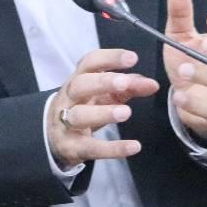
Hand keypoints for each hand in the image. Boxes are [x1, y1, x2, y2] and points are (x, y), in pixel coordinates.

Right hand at [48, 48, 160, 168]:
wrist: (54, 137)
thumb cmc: (84, 108)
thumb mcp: (104, 95)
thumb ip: (128, 87)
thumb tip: (152, 84)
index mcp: (78, 80)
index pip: (89, 63)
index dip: (109, 58)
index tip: (132, 58)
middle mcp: (69, 99)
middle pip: (79, 85)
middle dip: (102, 83)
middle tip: (125, 83)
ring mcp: (66, 123)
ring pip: (80, 115)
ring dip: (103, 113)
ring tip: (126, 112)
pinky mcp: (72, 147)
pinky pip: (91, 147)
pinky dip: (112, 149)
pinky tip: (134, 147)